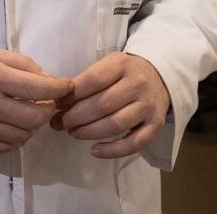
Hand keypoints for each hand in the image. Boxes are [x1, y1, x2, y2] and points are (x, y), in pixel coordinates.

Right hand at [0, 43, 74, 154]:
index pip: (39, 88)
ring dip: (33, 125)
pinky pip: (4, 147)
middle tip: (48, 101)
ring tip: (28, 113)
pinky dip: (16, 139)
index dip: (60, 88)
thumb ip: (19, 62)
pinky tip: (13, 126)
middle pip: (35, 117)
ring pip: (23, 135)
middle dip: (49, 109)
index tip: (67, 86)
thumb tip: (48, 78)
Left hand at [49, 52, 170, 158]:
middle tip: (59, 123)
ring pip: (116, 124)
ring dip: (89, 132)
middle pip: (102, 104)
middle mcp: (137, 84)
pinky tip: (94, 151)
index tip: (56, 104)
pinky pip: (134, 143)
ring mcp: (148, 106)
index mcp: (122, 64)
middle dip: (75, 117)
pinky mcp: (156, 125)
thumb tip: (59, 101)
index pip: (93, 80)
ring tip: (72, 133)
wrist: (160, 77)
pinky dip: (113, 150)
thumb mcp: (109, 64)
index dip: (72, 95)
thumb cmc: (125, 72)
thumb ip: (88, 80)